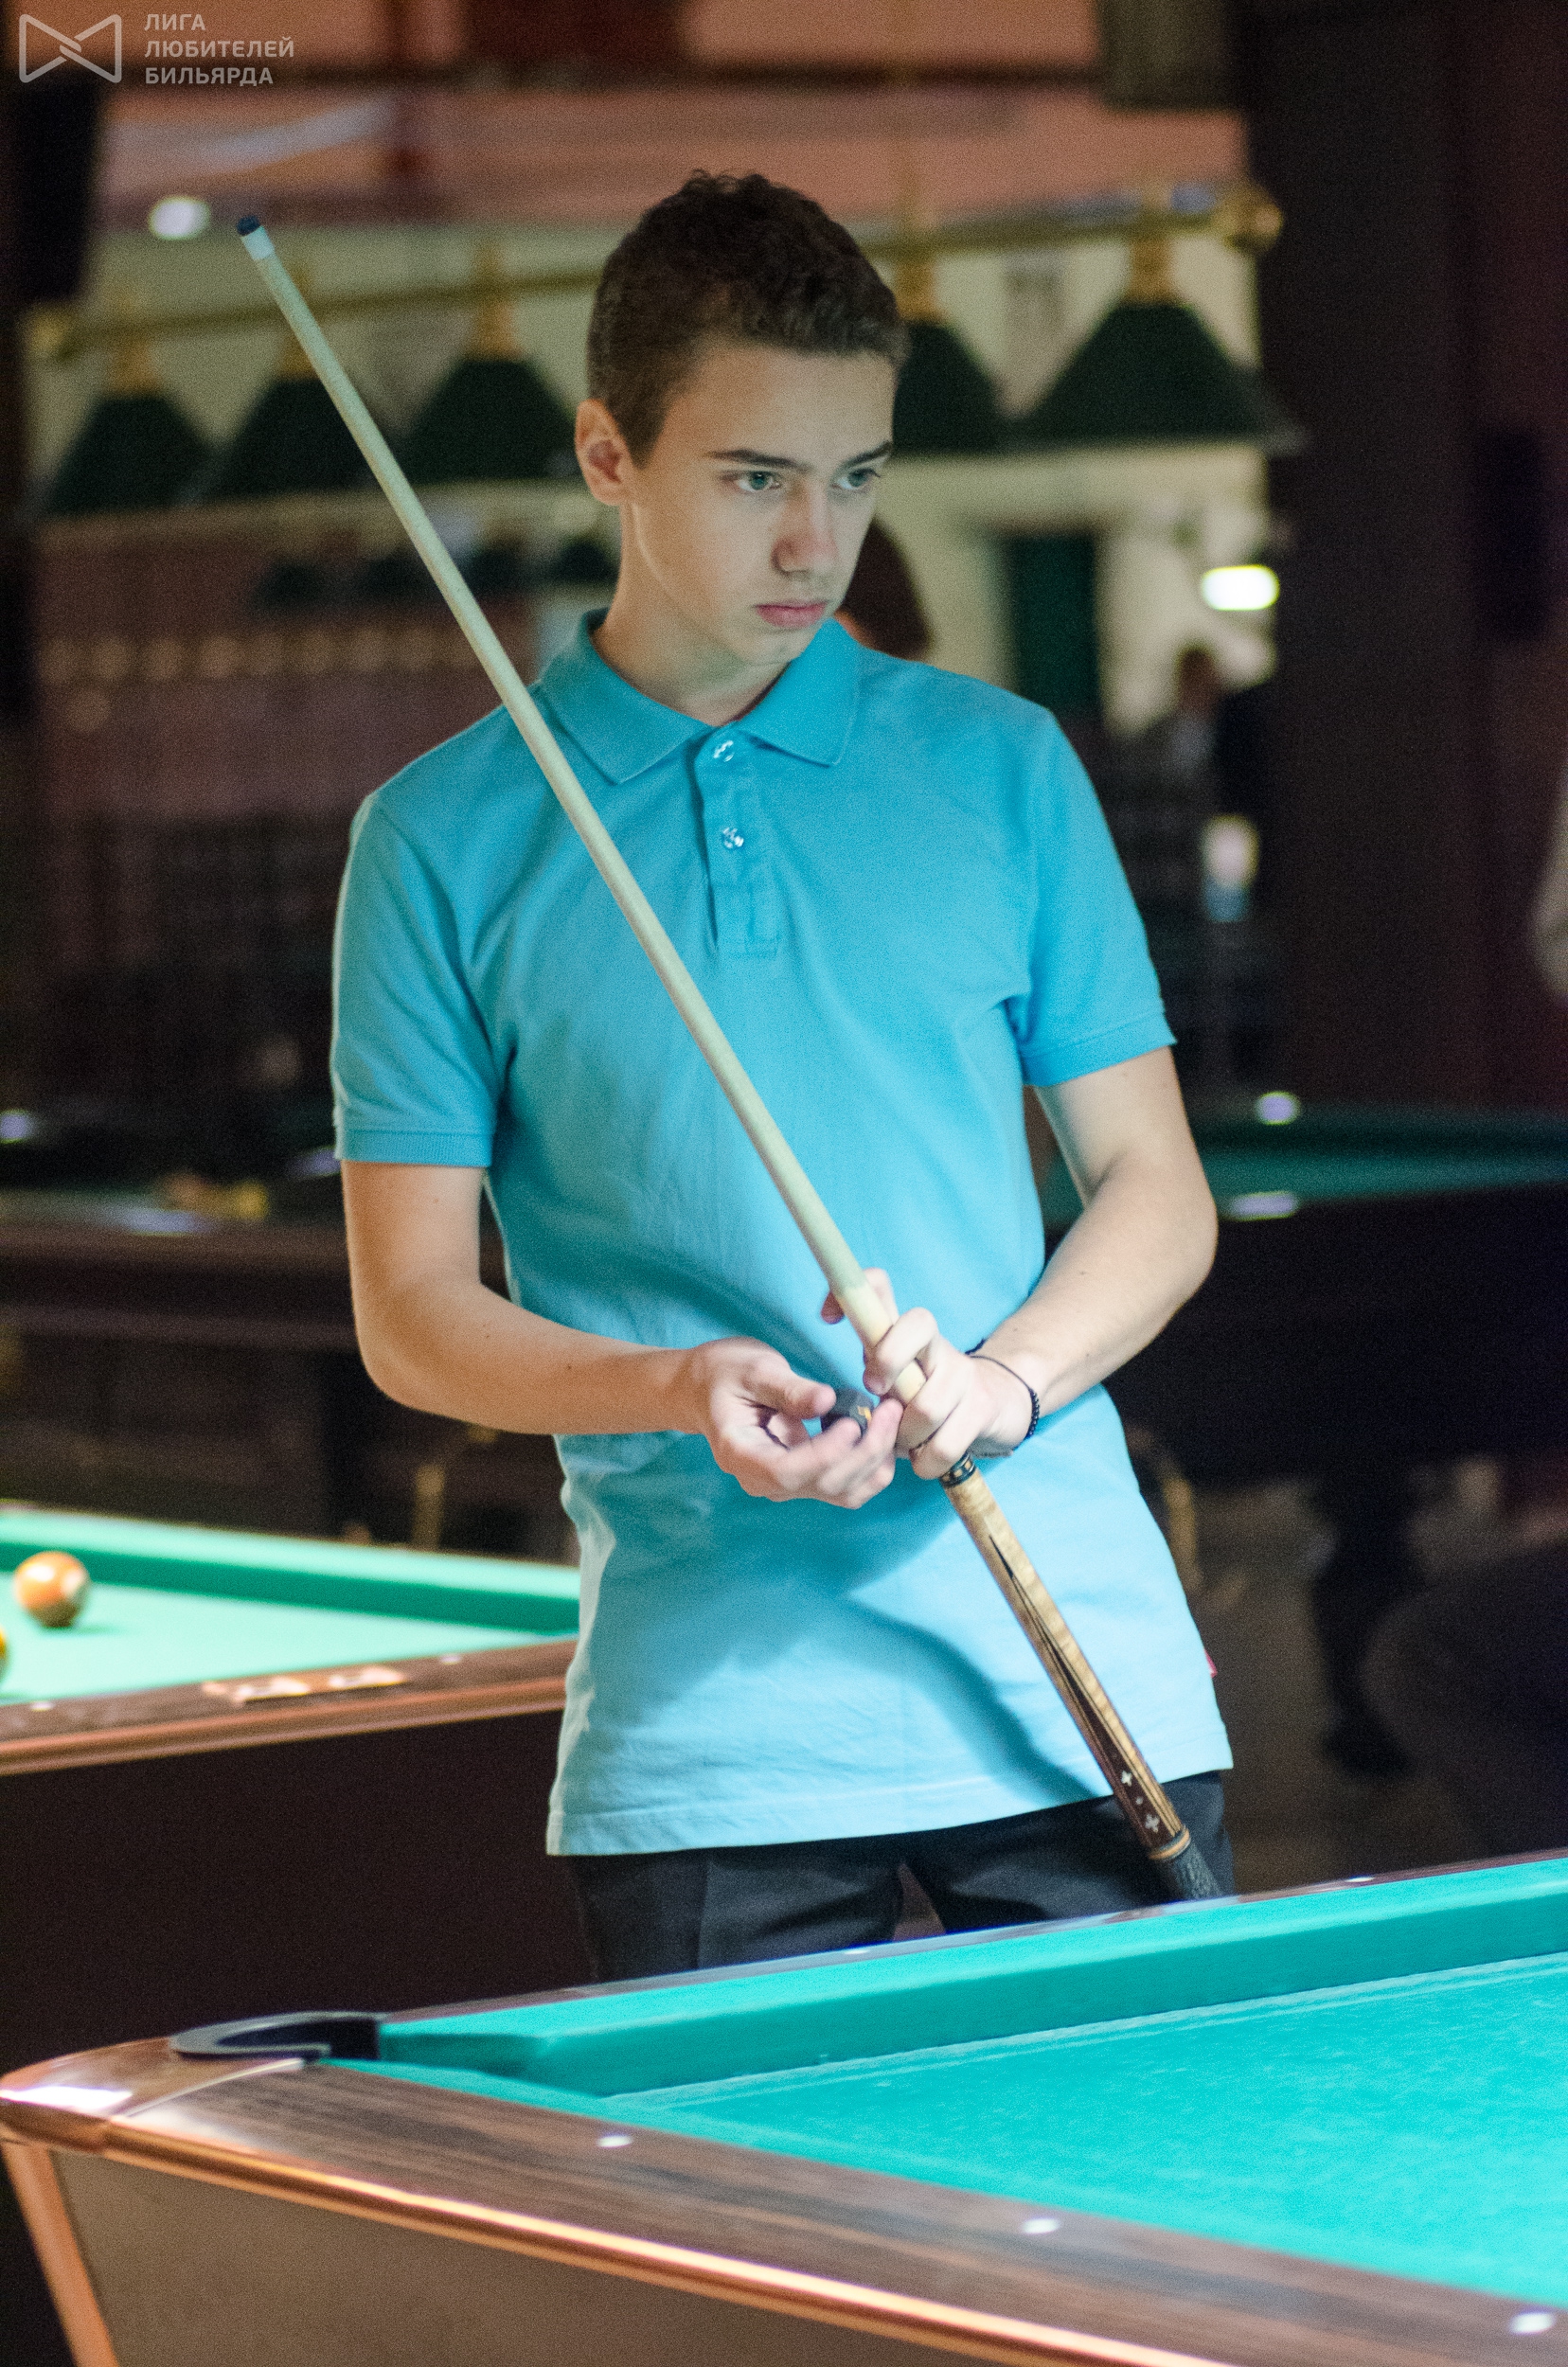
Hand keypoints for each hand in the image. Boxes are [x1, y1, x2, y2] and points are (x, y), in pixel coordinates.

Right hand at [679, 1335, 902, 1507]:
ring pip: (844, 1492)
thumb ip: (788, 1389)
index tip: (851, 1422)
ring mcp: (789, 1485)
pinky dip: (874, 1466)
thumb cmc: (725, 1374)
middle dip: (865, 1450)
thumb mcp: (752, 1369)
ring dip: (876, 1461)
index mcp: (741, 1455)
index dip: (825, 1453)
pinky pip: (849, 1487)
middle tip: (889, 1408)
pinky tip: (883, 1432)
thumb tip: (828, 1401)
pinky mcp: (809, 1479)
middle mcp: (765, 1482)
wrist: (708, 1388)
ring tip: (890, 1416)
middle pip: (823, 1484)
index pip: (786, 1471)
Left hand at [821, 1270, 1034, 1476]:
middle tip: (878, 1392)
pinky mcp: (983, 1407)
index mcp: (904, 1331)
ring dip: (905, 1436)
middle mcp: (936, 1343)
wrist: (993, 1404)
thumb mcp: (891, 1369)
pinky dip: (925, 1463)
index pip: (880, 1286)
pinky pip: (943, 1446)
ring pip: (926, 1407)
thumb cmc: (923, 1390)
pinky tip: (924, 1458)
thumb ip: (866, 1353)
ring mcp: (963, 1373)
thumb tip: (826, 1335)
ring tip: (903, 1441)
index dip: (849, 1295)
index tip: (826, 1320)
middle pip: (918, 1324)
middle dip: (888, 1364)